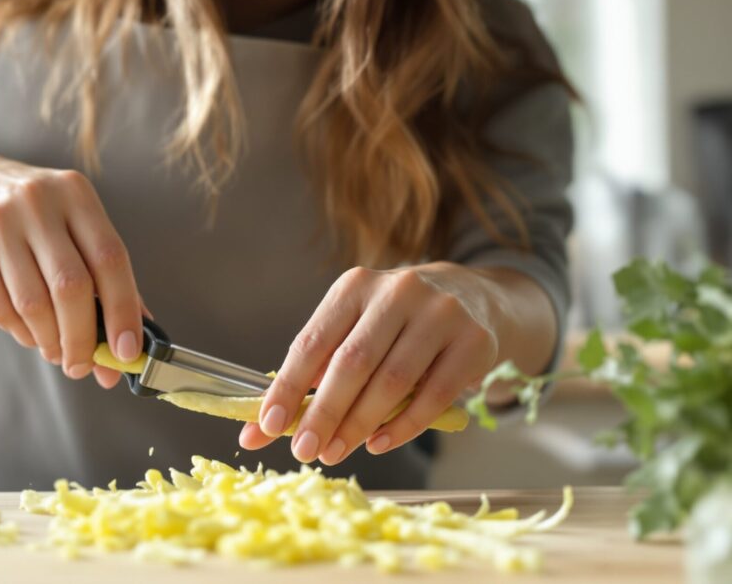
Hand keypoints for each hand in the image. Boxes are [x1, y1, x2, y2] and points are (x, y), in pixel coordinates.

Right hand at [0, 141, 144, 387]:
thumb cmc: (35, 214)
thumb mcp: (74, 222)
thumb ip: (106, 274)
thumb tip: (133, 337)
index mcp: (76, 194)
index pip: (110, 259)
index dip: (123, 310)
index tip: (128, 351)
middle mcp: (39, 204)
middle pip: (71, 287)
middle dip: (83, 338)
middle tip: (85, 365)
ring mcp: (0, 226)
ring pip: (34, 304)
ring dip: (51, 341)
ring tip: (58, 352)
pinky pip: (2, 309)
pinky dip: (23, 334)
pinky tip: (33, 335)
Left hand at [240, 263, 501, 463]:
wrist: (473, 297)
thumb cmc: (396, 322)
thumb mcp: (355, 326)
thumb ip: (316, 370)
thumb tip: (263, 425)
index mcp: (355, 286)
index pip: (313, 341)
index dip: (288, 386)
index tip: (268, 425)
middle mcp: (398, 292)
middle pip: (353, 362)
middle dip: (324, 413)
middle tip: (303, 450)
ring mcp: (440, 314)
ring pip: (393, 381)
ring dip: (359, 424)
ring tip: (335, 452)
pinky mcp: (474, 342)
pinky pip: (434, 396)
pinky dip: (402, 427)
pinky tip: (377, 444)